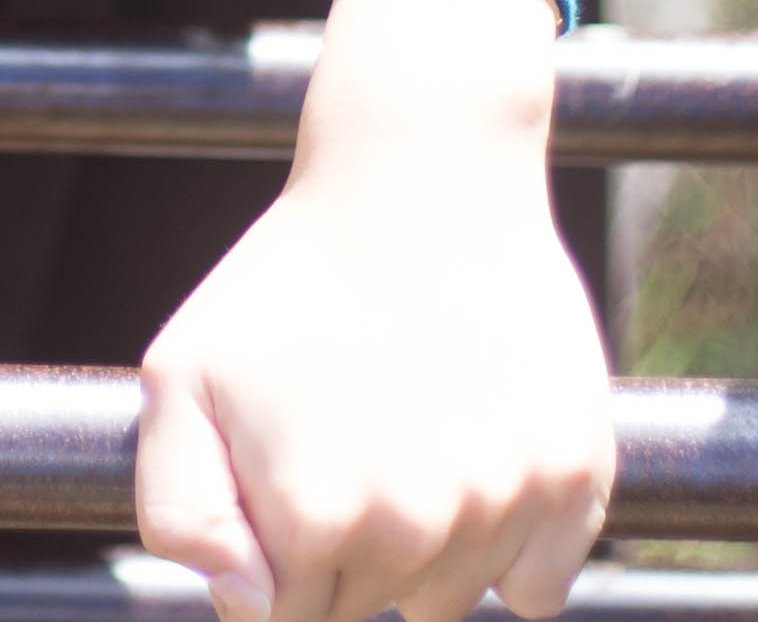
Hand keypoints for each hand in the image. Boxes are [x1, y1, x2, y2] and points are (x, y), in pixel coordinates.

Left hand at [135, 0, 612, 621]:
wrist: (422, 180)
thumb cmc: (291, 280)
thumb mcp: (182, 376)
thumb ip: (180, 511)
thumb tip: (245, 602)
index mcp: (313, 520)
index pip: (290, 618)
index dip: (281, 555)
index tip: (292, 474)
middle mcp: (415, 529)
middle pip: (373, 610)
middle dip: (351, 550)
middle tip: (350, 437)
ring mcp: (504, 505)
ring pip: (454, 598)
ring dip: (430, 547)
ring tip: (411, 434)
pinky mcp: (577, 478)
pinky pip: (538, 589)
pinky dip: (512, 550)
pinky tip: (477, 462)